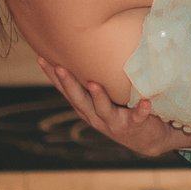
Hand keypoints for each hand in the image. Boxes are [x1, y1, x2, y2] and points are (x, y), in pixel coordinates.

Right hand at [40, 60, 190, 157]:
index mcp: (87, 108)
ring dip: (98, 97)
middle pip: (79, 100)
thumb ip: (94, 81)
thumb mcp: (104, 99)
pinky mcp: (135, 127)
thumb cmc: (123, 111)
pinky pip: (137, 118)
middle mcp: (96, 116)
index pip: (66, 90)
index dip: (52, 76)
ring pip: (103, 110)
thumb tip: (85, 48)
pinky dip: (141, 111)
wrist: (149, 141)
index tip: (41, 58)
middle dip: (68, 84)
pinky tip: (146, 102)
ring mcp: (114, 123)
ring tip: (94, 84)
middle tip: (59, 68)